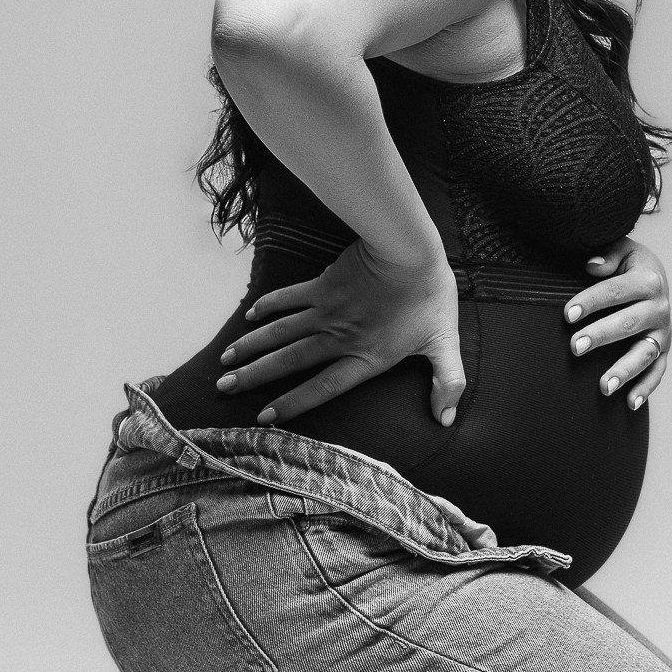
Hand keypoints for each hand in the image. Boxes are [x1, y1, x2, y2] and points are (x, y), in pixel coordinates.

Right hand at [215, 238, 466, 427]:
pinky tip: (249, 317)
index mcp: (366, 357)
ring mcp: (327, 310)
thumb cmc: (430, 297)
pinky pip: (289, 298)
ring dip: (251, 347)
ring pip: (280, 332)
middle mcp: (339, 338)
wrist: (409, 250)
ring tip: (225, 363)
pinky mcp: (323, 285)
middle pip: (289, 362)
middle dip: (255, 378)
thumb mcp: (445, 344)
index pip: (322, 387)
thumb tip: (447, 420)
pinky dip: (268, 307)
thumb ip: (447, 382)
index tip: (264, 417)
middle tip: (224, 389)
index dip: (293, 403)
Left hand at [562, 236, 670, 410]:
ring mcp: (663, 332)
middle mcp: (660, 307)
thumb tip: (592, 266)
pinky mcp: (663, 350)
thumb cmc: (629, 264)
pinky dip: (646, 388)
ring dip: (625, 370)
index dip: (591, 301)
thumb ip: (608, 254)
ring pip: (645, 353)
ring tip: (603, 387)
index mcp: (648, 279)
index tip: (567, 314)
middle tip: (574, 347)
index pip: (616, 291)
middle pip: (629, 323)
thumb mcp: (622, 249)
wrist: (654, 276)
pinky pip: (657, 372)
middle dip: (601, 335)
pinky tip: (629, 403)